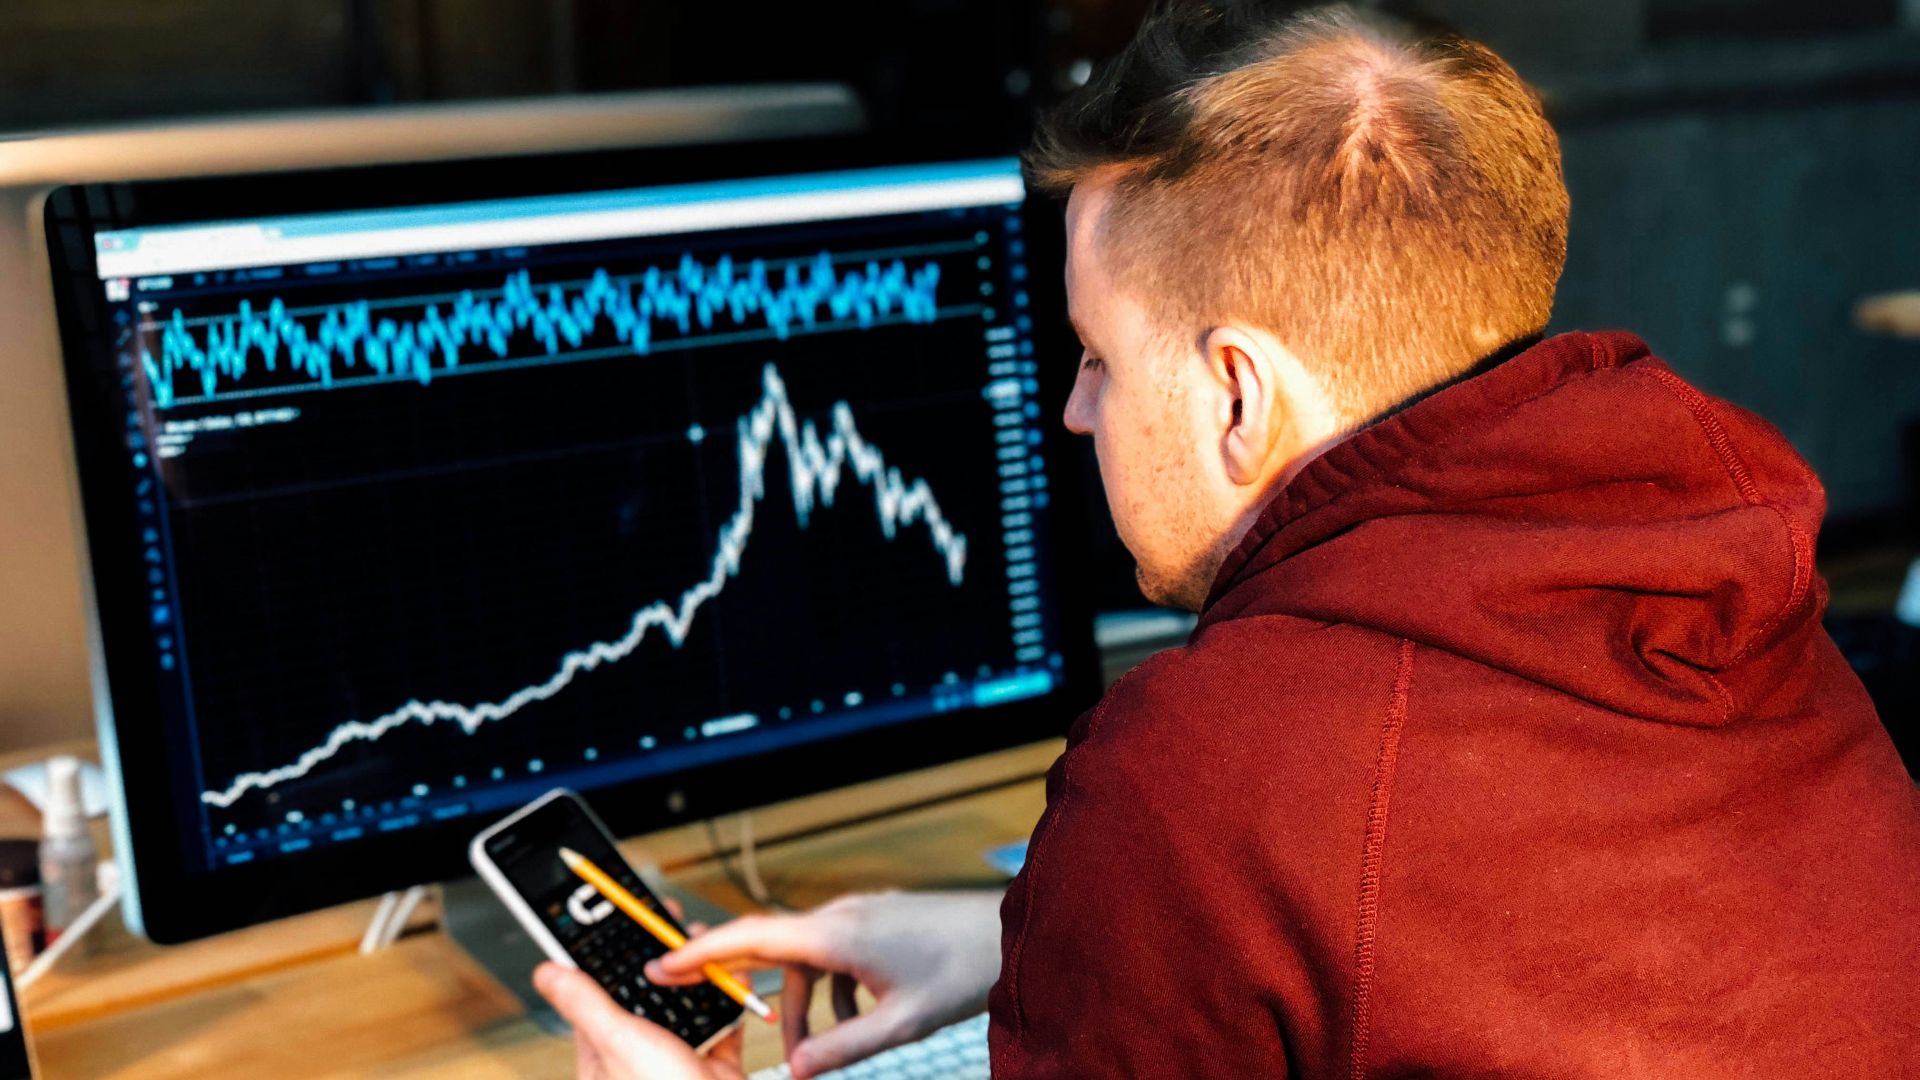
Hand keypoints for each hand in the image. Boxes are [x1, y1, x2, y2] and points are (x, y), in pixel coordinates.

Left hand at [536, 902, 743, 1079]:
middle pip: (645, 992)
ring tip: (704, 945)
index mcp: (604, 1053)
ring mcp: (676, 1060)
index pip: (597, 991)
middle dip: (659, 957)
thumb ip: (586, 1004)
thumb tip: (546, 973)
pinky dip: (730, 1000)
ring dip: (696, 973)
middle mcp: (639, 1055)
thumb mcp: (619, 1043)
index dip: (608, 953)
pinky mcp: (713, 1066)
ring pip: (685, 1004)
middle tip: (668, 922)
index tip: (617, 918)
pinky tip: (733, 978)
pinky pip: (722, 1024)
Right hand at [643, 891, 1002, 1079]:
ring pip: (810, 958)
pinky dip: (834, 989)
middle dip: (755, 990)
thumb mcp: (899, 1024)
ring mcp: (862, 913)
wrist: (1014, 934)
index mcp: (838, 934)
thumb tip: (793, 1071)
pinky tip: (860, 1020)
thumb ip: (842, 1048)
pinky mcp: (880, 919)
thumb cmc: (963, 971)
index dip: (703, 953)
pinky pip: (837, 953)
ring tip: (818, 1051)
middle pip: (777, 952)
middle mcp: (843, 915)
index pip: (753, 939)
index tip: (662, 965)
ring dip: (806, 1004)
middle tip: (731, 1022)